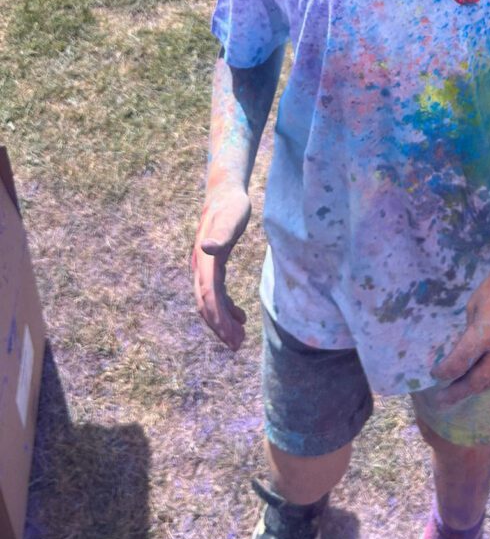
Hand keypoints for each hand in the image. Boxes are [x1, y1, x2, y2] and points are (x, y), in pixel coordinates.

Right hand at [192, 184, 251, 349]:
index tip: (232, 337)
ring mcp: (204, 267)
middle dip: (219, 327)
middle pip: (206, 304)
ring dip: (222, 321)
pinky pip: (216, 293)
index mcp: (205, 259)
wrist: (223, 192)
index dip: (219, 318)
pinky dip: (226, 307)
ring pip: (209, 302)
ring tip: (239, 339)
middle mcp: (201, 266)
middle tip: (236, 346)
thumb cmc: (231, 204)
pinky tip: (240, 317)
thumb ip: (222, 235)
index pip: (209, 296)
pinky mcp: (213, 265)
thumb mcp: (231, 217)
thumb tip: (206, 248)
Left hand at [430, 258, 489, 405]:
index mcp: (485, 335)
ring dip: (471, 391)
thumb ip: (468, 331)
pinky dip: (486, 381)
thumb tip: (460, 347)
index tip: (433, 373)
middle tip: (440, 401)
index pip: (459, 363)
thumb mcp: (475, 304)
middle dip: (456, 393)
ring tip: (456, 395)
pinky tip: (476, 381)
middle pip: (475, 382)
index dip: (444, 372)